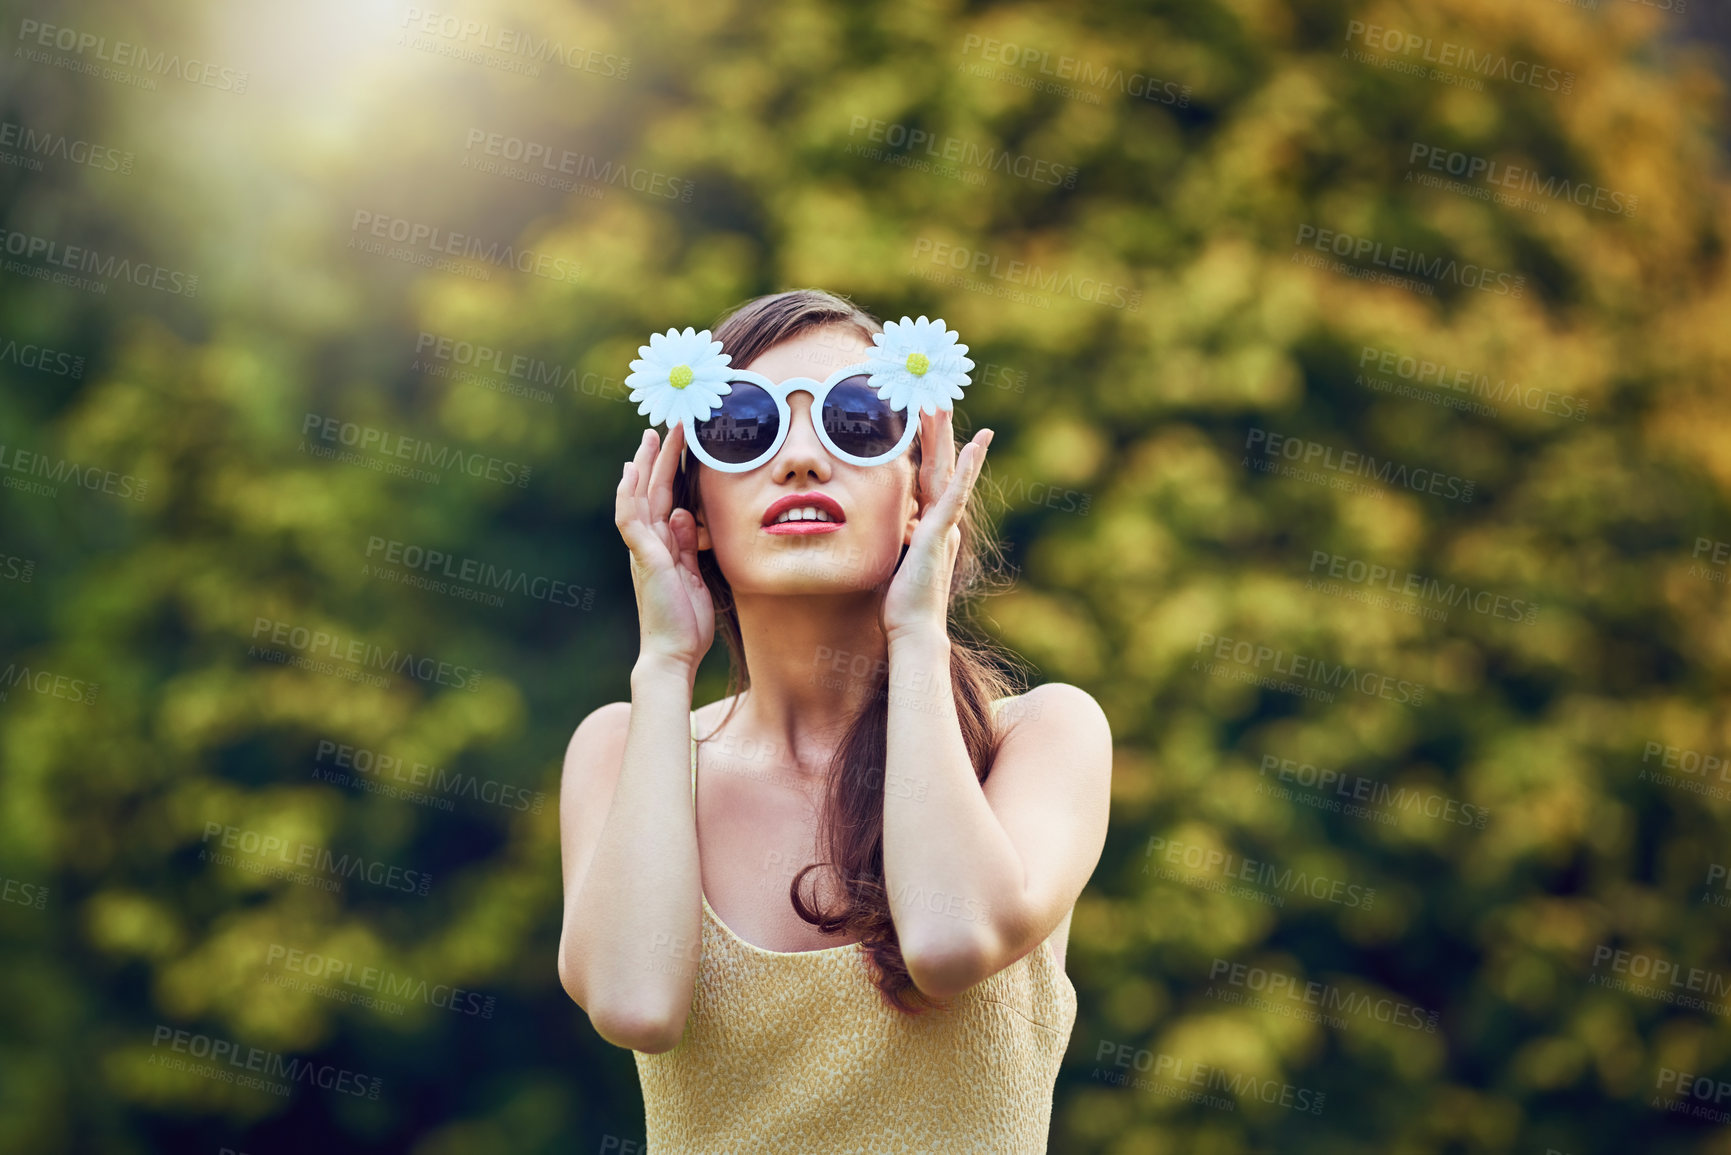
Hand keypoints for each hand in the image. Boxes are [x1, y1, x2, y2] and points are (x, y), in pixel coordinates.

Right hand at [615, 424, 713, 671]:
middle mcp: (648, 544)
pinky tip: (632, 471)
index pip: (665, 501)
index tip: (676, 446)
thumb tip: (684, 514)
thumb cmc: (685, 623)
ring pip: (640, 497)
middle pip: (651, 491)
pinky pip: (630, 519)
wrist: (673, 654)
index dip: (670, 472)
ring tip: (653, 435)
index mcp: (662, 547)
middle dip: (657, 458)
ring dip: (646, 465)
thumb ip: (688, 545)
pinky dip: (629, 493)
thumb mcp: (693, 576)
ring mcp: (643, 550)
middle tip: (662, 426)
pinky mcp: (643, 558)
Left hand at [882, 407, 992, 644]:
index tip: (923, 414)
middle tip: (936, 392)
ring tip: (945, 402)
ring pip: (948, 469)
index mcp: (930, 521)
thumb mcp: (894, 553)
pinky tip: (975, 446)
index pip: (928, 472)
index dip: (927, 443)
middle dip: (937, 427)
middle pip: (940, 462)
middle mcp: (941, 518)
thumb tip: (897, 519)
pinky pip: (956, 495)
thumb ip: (899, 531)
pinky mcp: (941, 533)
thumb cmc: (900, 599)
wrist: (912, 627)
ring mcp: (944, 524)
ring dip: (948, 435)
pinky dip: (966, 469)